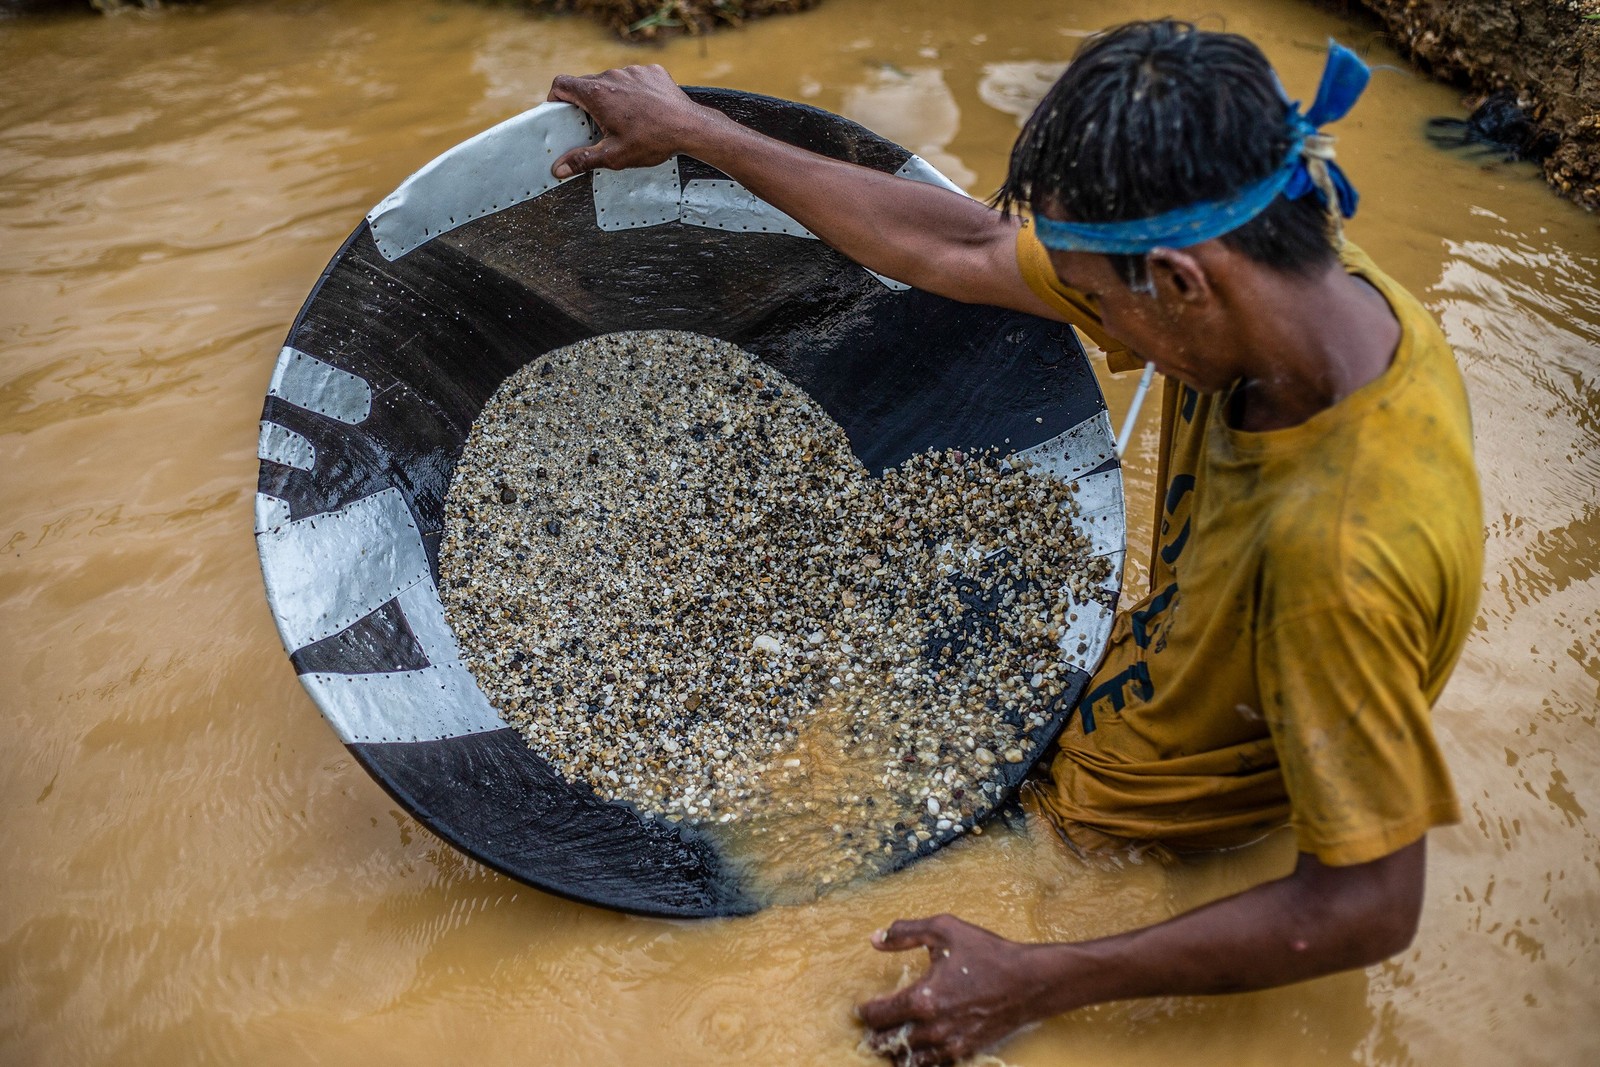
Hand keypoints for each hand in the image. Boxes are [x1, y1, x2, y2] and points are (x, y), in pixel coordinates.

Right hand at [546, 65, 716, 177]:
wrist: (691, 128)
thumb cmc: (652, 141)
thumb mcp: (613, 156)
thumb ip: (582, 160)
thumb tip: (558, 169)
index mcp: (597, 93)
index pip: (562, 84)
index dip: (556, 97)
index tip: (560, 111)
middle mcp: (612, 76)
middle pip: (587, 84)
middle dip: (586, 103)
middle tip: (595, 125)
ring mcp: (633, 71)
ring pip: (612, 81)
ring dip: (612, 97)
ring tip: (624, 120)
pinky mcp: (652, 71)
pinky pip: (634, 79)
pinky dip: (634, 92)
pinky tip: (644, 110)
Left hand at [856, 915, 1058, 1065]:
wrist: (1030, 981)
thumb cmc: (988, 953)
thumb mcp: (945, 930)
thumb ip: (904, 932)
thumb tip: (874, 938)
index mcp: (923, 998)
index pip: (876, 1016)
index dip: (863, 1012)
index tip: (862, 1006)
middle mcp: (933, 1028)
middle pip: (887, 1043)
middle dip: (875, 1035)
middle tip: (872, 1026)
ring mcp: (950, 1045)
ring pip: (907, 1060)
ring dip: (895, 1050)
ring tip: (892, 1038)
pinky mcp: (965, 1052)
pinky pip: (932, 1065)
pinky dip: (919, 1059)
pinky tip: (918, 1046)